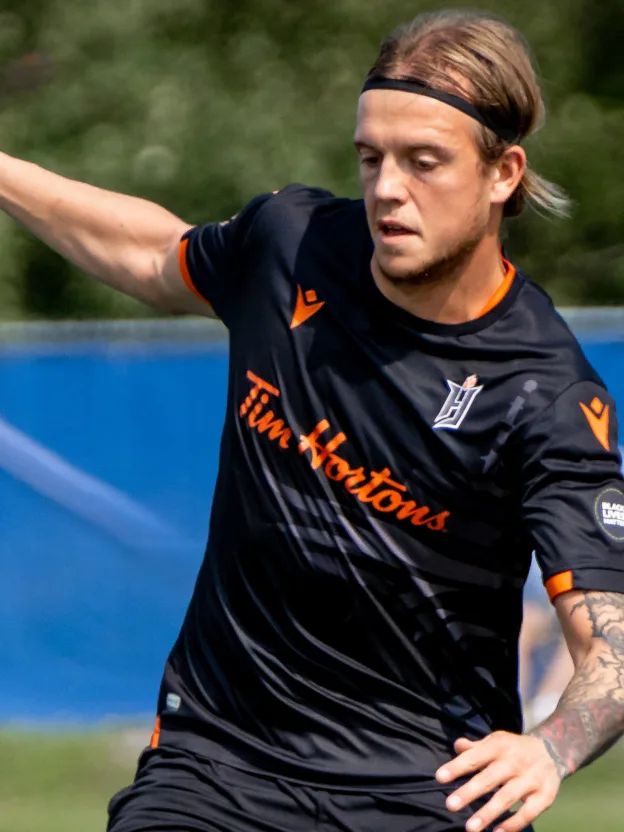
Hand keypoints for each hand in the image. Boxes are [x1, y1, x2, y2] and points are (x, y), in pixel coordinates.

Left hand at [435, 732, 561, 831]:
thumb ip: (476, 746)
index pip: (475, 756)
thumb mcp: (496, 741)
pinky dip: (513, 824)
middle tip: (450, 805)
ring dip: (488, 813)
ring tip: (469, 828)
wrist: (552, 750)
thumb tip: (457, 745)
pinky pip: (528, 812)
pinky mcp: (545, 796)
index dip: (457, 766)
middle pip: (489, 778)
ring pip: (507, 797)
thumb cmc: (514, 748)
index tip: (439, 777)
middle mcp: (515, 761)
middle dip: (469, 792)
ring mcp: (531, 779)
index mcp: (500, 746)